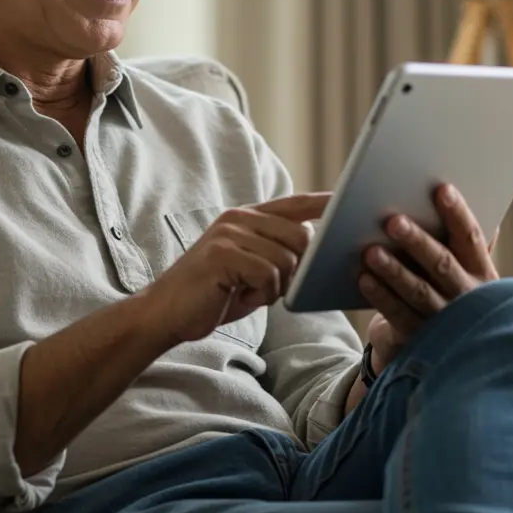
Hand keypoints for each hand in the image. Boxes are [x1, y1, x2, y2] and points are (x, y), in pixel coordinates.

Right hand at [144, 193, 330, 344]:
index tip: (345, 201)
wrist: (166, 312)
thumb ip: (276, 251)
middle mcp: (238, 218)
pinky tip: (238, 296)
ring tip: (246, 292)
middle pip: (301, 236)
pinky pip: (268, 276)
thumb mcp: (249, 267)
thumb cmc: (213, 294)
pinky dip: (259, 295)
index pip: (293, 203)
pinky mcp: (222, 254)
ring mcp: (229, 233)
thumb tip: (312, 244)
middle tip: (265, 288)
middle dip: (295, 270)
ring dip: (274, 288)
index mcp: (246, 217)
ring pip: (287, 260)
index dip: (321, 202)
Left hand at [360, 184, 498, 373]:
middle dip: (417, 241)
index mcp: (481, 271)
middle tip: (392, 220)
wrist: (436, 345)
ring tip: (370, 250)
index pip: (471, 238)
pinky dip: (381, 296)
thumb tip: (459, 190)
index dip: (458, 214)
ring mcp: (444, 319)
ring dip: (394, 269)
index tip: (441, 189)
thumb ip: (458, 238)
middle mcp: (467, 295)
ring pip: (418, 290)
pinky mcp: (419, 338)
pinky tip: (364, 278)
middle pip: (442, 264)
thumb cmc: (442, 287)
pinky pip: (398, 314)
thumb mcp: (458, 265)